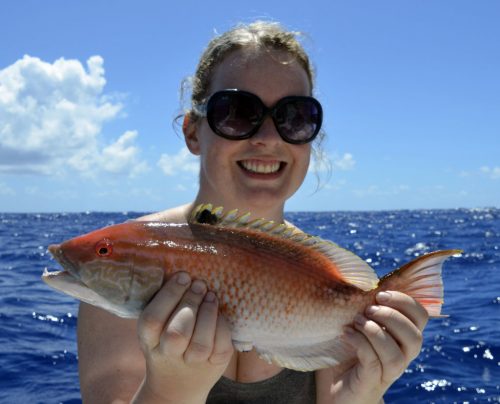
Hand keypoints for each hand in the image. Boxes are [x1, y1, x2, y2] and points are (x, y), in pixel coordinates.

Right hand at [132, 272, 233, 403]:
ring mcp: (192, 364)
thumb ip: (165, 307)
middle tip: (199, 284)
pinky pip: (221, 346)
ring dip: (208, 314)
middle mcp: (168, 355)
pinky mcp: (214, 365)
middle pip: (176, 333)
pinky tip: (219, 312)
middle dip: (190, 303)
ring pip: (200, 343)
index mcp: (148, 342)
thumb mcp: (156, 330)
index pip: (152, 319)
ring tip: (211, 296)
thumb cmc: (166, 344)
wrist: (176, 386)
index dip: (169, 295)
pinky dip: (222, 326)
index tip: (183, 275)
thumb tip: (183, 270)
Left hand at [331, 291, 428, 402]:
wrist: (337, 388)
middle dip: (392, 317)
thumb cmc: (349, 350)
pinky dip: (360, 342)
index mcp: (403, 337)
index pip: (421, 316)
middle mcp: (402, 355)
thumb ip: (366, 305)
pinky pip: (372, 361)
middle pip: (415, 337)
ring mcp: (388, 371)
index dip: (406, 302)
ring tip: (356, 321)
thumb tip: (361, 278)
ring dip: (375, 331)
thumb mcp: (359, 324)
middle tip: (369, 309)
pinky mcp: (370, 381)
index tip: (380, 294)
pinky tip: (347, 333)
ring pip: (396, 353)